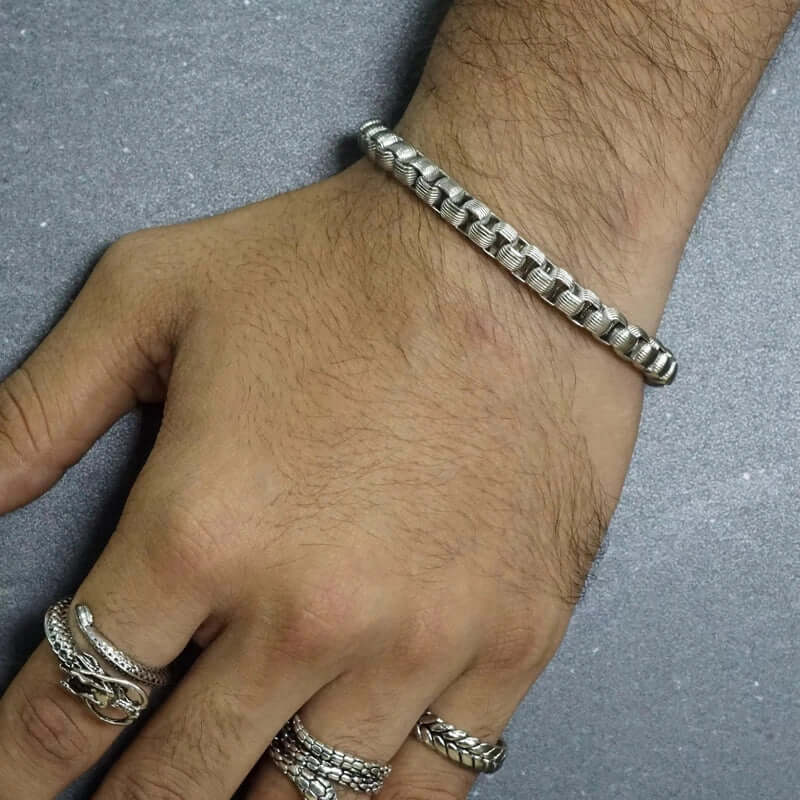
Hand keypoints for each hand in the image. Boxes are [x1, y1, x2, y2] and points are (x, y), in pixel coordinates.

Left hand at [0, 154, 641, 798]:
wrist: (515, 258)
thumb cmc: (343, 265)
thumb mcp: (155, 297)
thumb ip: (38, 409)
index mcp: (200, 533)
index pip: (70, 700)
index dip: (19, 761)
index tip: (16, 783)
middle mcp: (306, 614)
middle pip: (177, 780)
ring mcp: (421, 641)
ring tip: (224, 799)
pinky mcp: (513, 640)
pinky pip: (430, 786)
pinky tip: (343, 796)